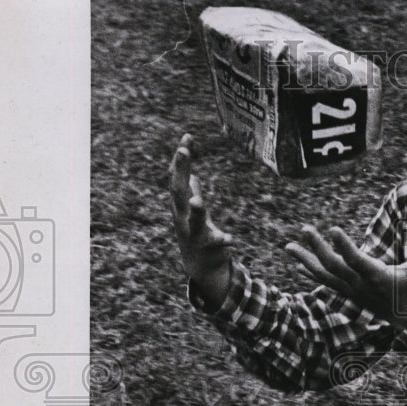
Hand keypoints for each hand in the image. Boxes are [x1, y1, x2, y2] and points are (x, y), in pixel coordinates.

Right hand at [168, 134, 232, 302]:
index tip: (187, 137)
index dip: (181, 158)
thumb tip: (191, 174)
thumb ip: (191, 191)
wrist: (199, 268)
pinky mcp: (209, 248)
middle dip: (180, 171)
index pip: (177, 177)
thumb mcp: (193, 210)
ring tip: (197, 201)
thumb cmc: (197, 233)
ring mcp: (194, 233)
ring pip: (194, 220)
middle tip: (183, 151)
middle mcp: (183, 218)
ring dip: (196, 210)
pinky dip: (222, 240)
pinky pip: (215, 243)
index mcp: (180, 206)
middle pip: (178, 192)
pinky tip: (229, 238)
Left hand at [285, 225, 406, 324]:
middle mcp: (360, 286)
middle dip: (317, 248)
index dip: (344, 246)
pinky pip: (325, 282)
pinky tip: (298, 262)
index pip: (357, 261)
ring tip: (288, 246)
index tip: (331, 229)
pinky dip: (310, 271)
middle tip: (305, 229)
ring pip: (324, 275)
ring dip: (305, 260)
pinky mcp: (347, 293)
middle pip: (334, 266)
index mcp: (377, 278)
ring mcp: (351, 291)